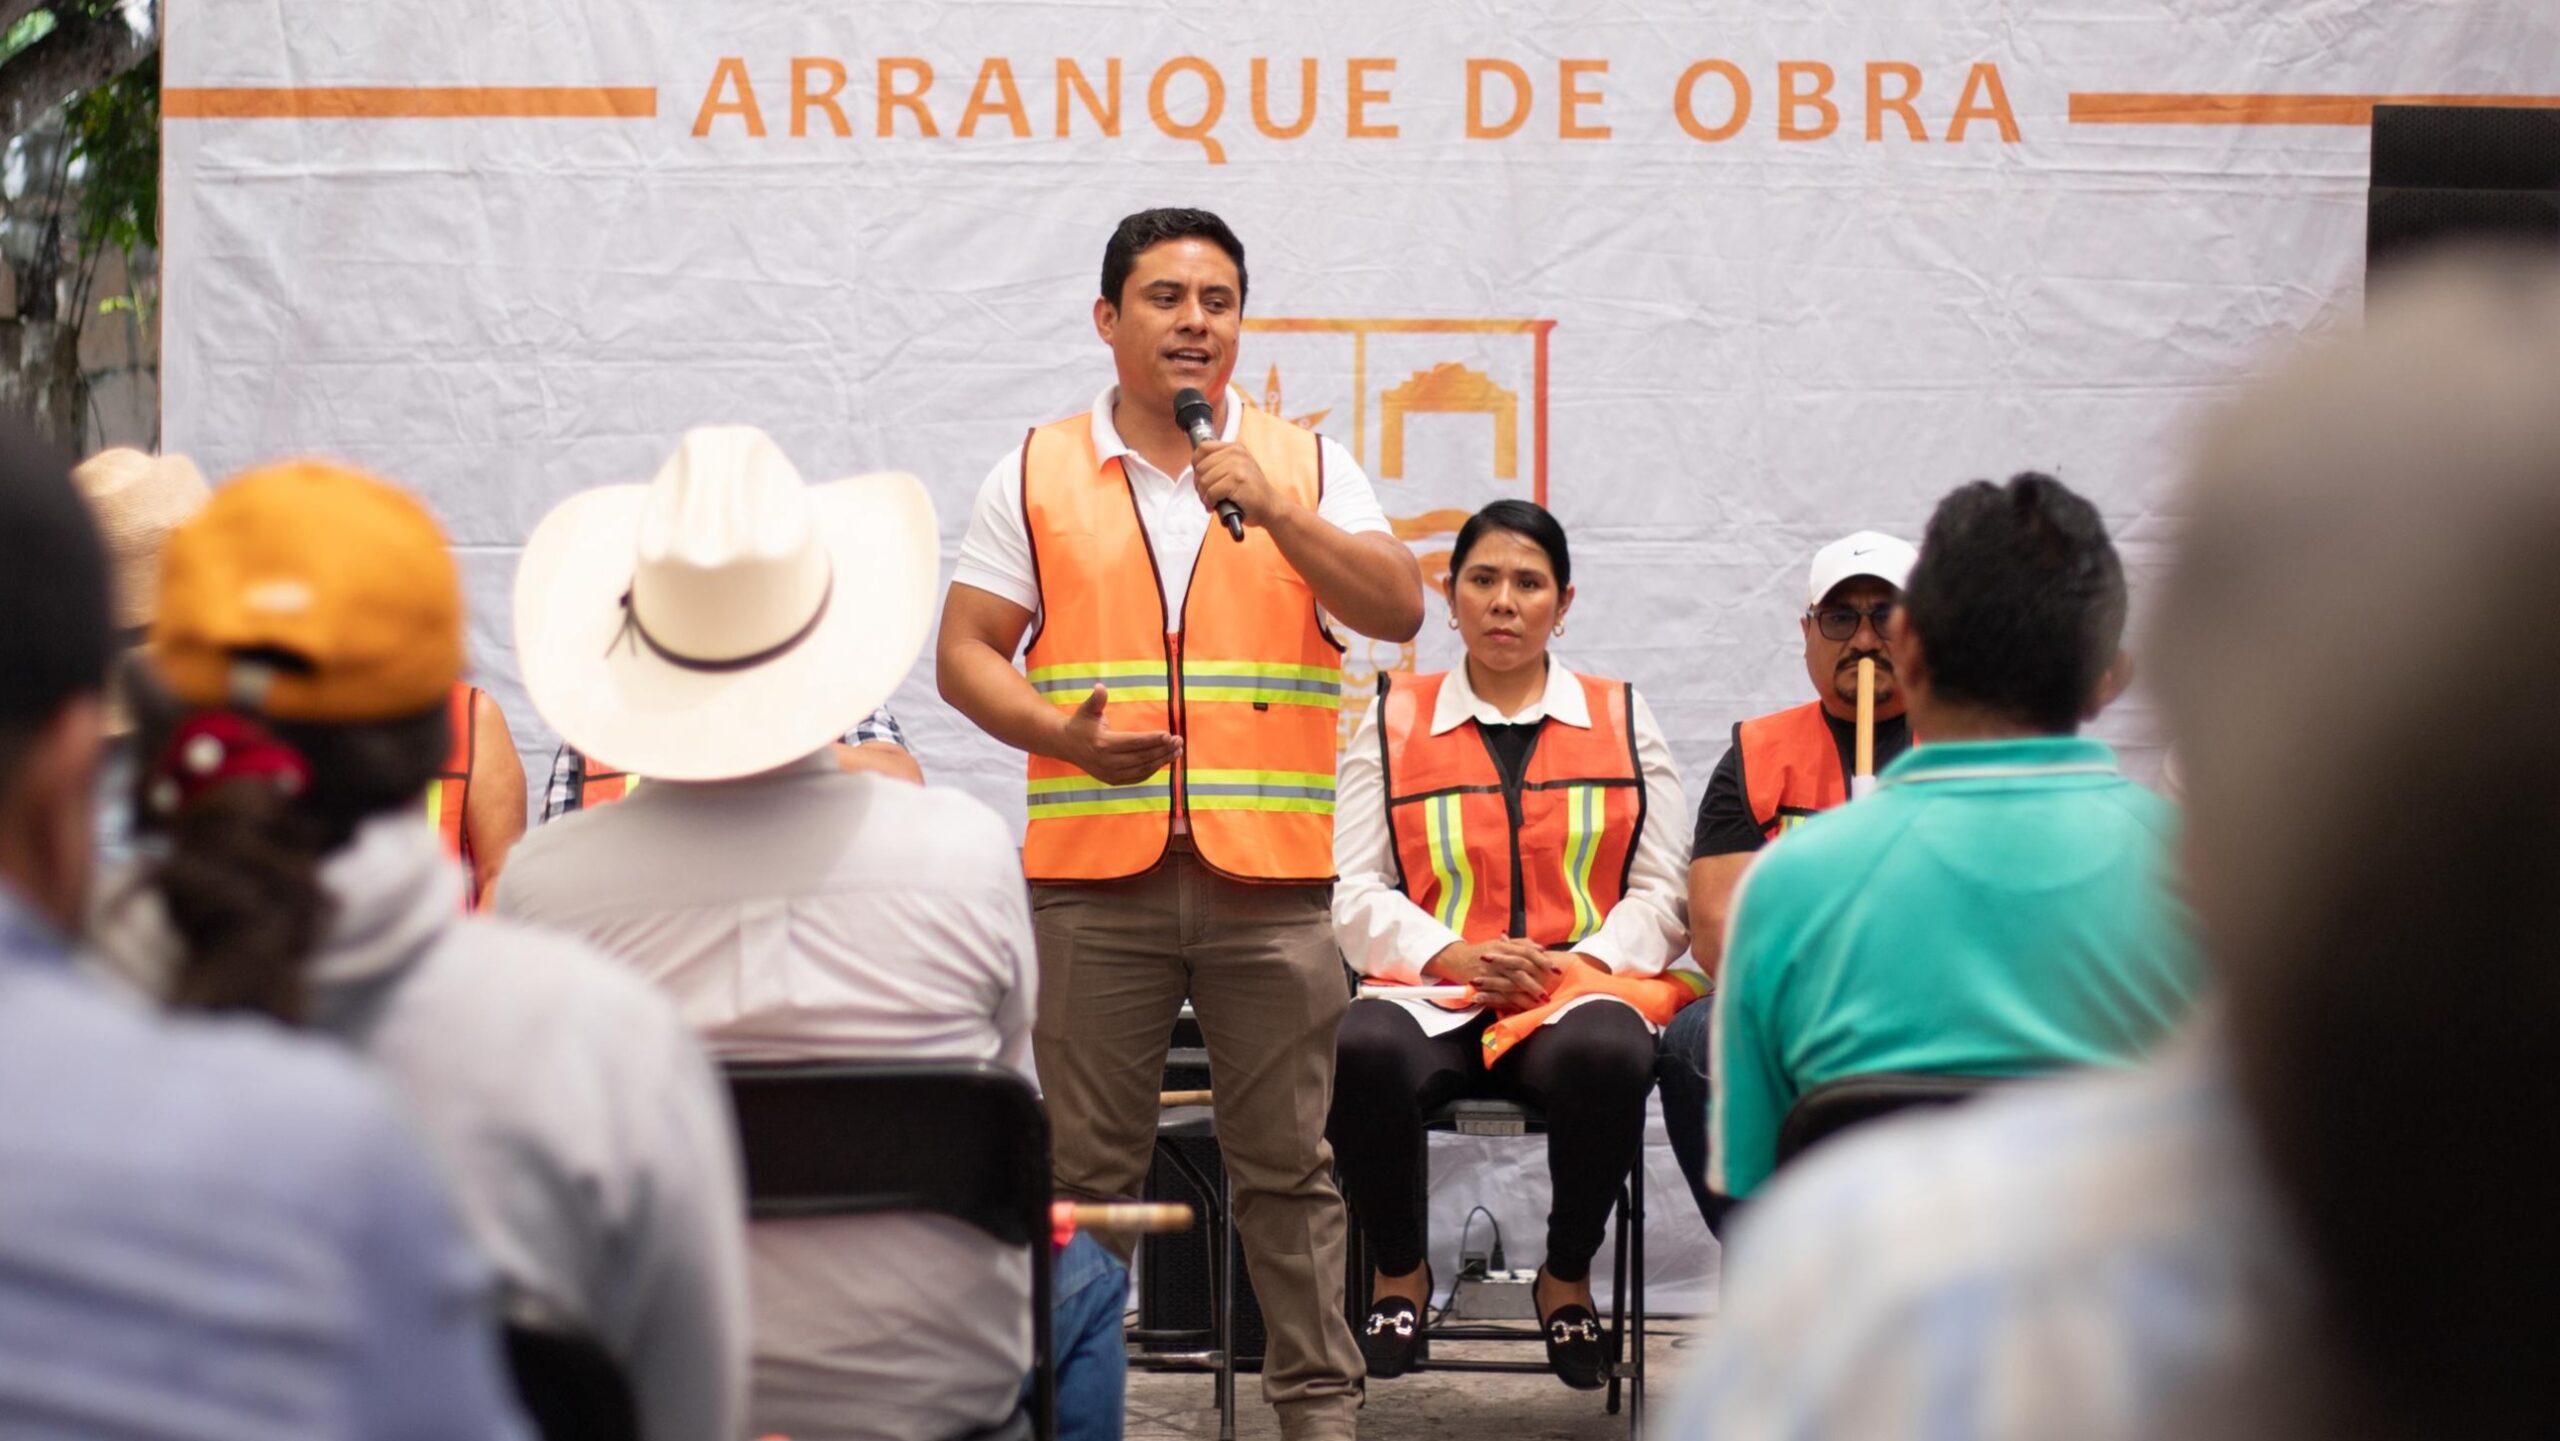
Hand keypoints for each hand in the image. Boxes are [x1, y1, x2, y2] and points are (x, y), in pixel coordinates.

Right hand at [1058, 684, 1181, 785]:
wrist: (1066, 745)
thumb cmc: (1080, 723)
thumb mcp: (1086, 709)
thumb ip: (1096, 699)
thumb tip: (1100, 687)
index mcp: (1102, 744)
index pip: (1133, 742)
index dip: (1152, 739)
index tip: (1169, 734)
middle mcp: (1106, 761)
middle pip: (1141, 757)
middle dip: (1163, 750)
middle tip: (1179, 741)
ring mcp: (1109, 773)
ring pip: (1142, 769)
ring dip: (1162, 761)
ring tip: (1177, 751)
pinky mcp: (1112, 780)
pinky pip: (1137, 777)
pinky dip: (1152, 770)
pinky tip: (1164, 761)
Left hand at [1191, 439, 1290, 531]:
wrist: (1270, 507)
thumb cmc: (1251, 492)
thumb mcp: (1237, 470)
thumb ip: (1220, 464)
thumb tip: (1197, 468)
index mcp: (1235, 448)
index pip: (1203, 448)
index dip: (1196, 464)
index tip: (1200, 477)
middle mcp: (1236, 453)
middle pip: (1201, 466)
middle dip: (1199, 484)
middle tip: (1205, 495)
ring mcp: (1238, 466)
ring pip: (1204, 480)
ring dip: (1204, 495)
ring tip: (1211, 502)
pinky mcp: (1237, 481)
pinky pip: (1212, 491)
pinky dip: (1210, 501)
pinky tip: (1215, 505)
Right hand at [1423, 937, 1558, 1010]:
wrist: (1456, 959)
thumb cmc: (1482, 951)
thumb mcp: (1500, 943)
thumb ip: (1521, 944)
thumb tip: (1541, 948)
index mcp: (1503, 947)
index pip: (1526, 952)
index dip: (1542, 961)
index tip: (1555, 970)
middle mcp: (1497, 960)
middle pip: (1520, 970)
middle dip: (1536, 982)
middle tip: (1548, 992)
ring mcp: (1489, 974)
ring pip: (1511, 985)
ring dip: (1526, 995)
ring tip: (1539, 1003)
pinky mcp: (1482, 986)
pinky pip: (1498, 996)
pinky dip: (1511, 1002)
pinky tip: (1522, 1008)